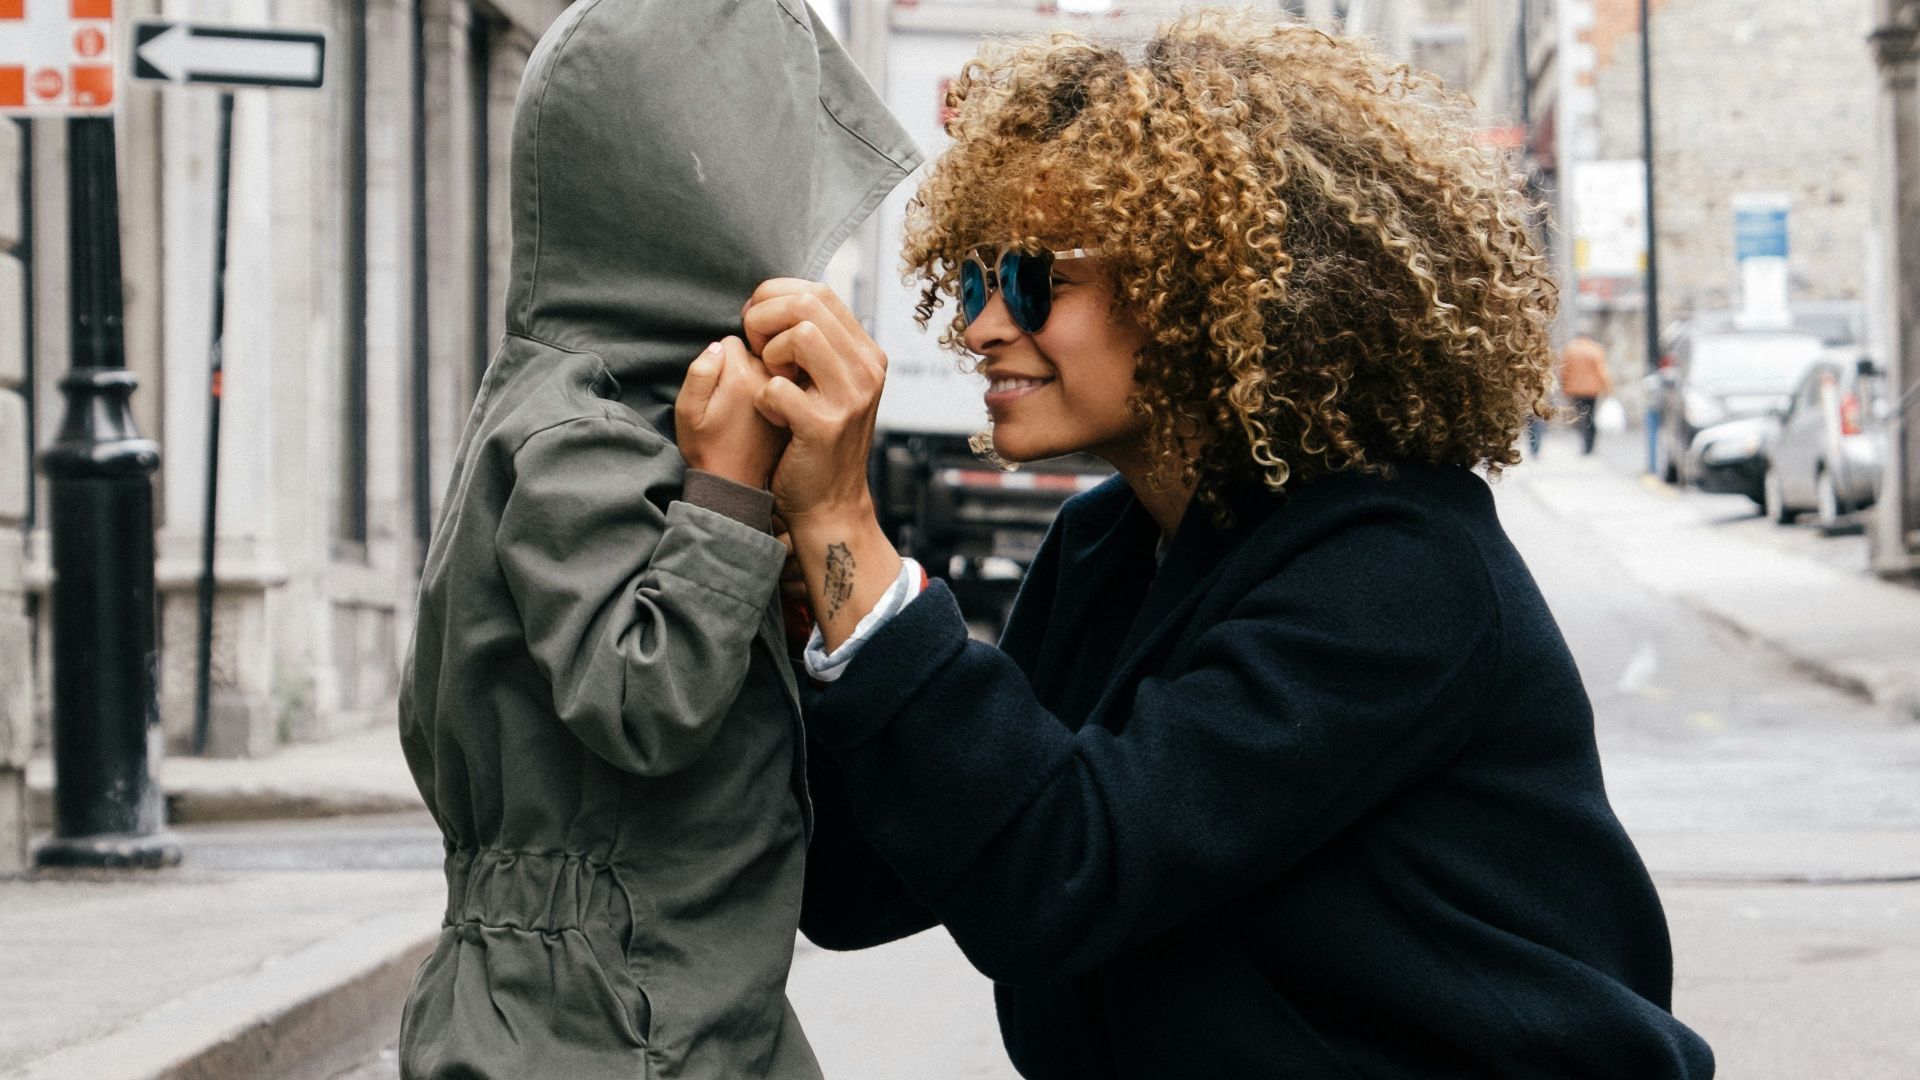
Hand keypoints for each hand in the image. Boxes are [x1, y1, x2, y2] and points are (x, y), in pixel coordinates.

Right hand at [675, 336, 786, 488]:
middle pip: (757, 349)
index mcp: (740, 374)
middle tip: (733, 399)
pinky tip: (767, 413)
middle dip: (743, 365)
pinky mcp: (799, 405)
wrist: (736, 485)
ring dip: (762, 377)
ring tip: (748, 408)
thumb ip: (700, 372)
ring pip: (774, 365)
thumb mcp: (688, 411)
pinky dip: (779, 392)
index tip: (718, 387)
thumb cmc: (706, 447)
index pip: (732, 341)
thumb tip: (719, 346)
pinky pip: (788, 383)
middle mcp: (769, 378)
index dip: (720, 361)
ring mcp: (788, 391)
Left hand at [743, 280, 900, 651]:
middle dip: (765, 318)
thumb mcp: (828, 383)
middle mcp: (867, 370)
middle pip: (808, 304)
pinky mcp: (825, 427)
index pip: (818, 291)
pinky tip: (774, 415)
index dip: (775, 297)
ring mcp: (851, 398)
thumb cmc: (814, 438)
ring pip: (799, 334)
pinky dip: (763, 398)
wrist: (829, 503)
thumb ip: (815, 343)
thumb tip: (778, 299)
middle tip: (755, 350)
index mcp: (867, 353)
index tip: (757, 326)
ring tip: (769, 379)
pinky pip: (777, 387)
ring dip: (768, 354)